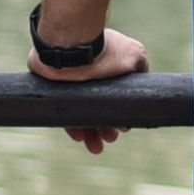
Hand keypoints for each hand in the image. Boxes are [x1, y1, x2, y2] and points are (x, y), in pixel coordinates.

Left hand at [29, 23, 149, 151]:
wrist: (71, 47)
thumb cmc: (105, 50)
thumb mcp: (135, 56)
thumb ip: (140, 68)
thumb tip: (141, 89)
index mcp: (105, 65)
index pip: (112, 95)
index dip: (117, 113)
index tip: (122, 127)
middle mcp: (87, 74)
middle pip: (97, 106)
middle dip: (105, 126)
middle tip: (110, 139)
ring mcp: (69, 83)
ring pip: (80, 112)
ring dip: (91, 131)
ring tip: (97, 147)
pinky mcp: (52, 89)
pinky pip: (63, 111)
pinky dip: (72, 125)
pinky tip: (79, 137)